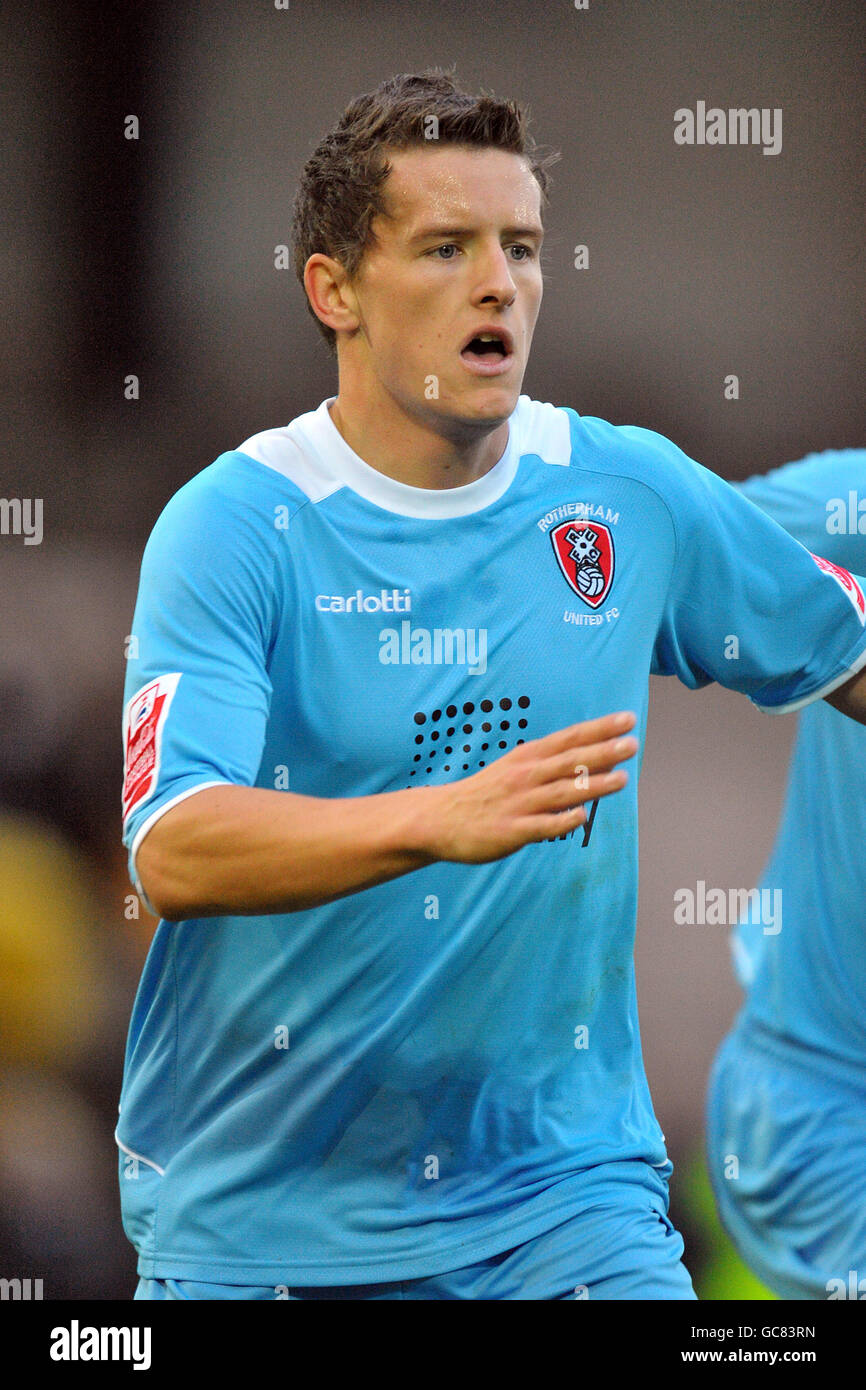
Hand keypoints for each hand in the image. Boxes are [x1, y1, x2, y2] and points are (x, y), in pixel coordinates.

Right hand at [416, 710, 636, 863]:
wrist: (440, 819)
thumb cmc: (487, 793)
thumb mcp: (516, 768)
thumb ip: (554, 764)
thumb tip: (600, 759)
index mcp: (528, 757)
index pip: (570, 738)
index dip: (600, 728)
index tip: (628, 719)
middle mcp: (526, 776)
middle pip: (570, 761)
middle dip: (603, 752)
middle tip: (632, 744)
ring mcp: (519, 803)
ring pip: (562, 792)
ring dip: (593, 785)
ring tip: (623, 779)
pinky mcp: (511, 830)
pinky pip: (541, 826)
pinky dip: (562, 821)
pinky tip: (582, 817)